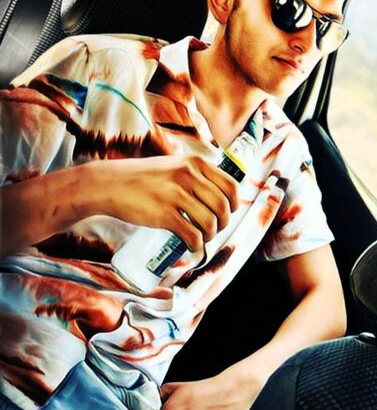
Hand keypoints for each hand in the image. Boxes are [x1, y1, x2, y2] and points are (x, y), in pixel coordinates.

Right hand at [85, 155, 238, 253]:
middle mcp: (189, 176)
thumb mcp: (173, 165)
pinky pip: (193, 235)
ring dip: (210, 235)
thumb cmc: (142, 177)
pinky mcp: (164, 214)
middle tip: (214, 229)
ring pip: (210, 223)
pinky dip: (197, 245)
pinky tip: (192, 246)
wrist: (109, 184)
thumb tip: (217, 195)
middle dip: (223, 223)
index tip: (228, 212)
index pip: (231, 186)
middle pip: (223, 207)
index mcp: (195, 163)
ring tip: (202, 238)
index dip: (234, 203)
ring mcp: (176, 195)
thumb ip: (193, 174)